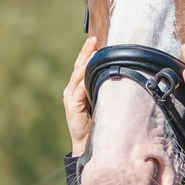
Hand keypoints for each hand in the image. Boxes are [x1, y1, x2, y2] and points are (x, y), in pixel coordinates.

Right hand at [64, 37, 96, 154]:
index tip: (94, 39)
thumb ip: (101, 89)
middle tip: (93, 39)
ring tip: (92, 49)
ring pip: (78, 75)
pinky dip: (85, 78)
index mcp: (76, 89)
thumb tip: (114, 73)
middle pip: (78, 67)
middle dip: (85, 52)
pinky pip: (80, 89)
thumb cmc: (96, 124)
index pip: (81, 67)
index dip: (87, 53)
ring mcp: (70, 98)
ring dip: (85, 62)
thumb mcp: (99, 102)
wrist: (87, 144)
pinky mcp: (72, 106)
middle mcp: (71, 91)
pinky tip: (90, 69)